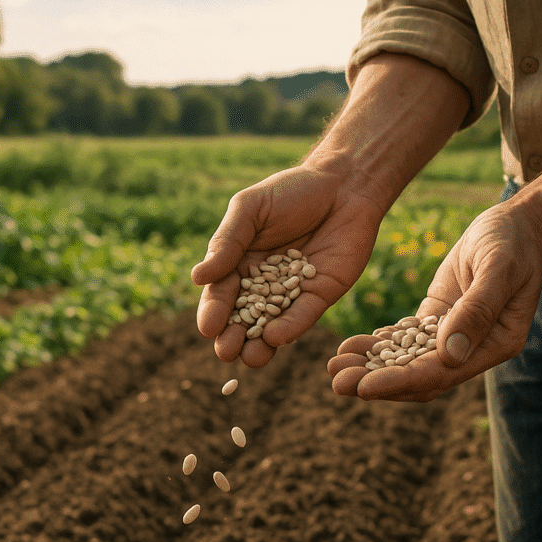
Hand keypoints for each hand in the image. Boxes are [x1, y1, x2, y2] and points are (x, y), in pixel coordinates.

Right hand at [191, 164, 382, 367]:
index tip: (208, 328)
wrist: (343, 184)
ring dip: (260, 344)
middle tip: (226, 352)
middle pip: (244, 317)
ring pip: (271, 325)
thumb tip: (197, 277)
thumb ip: (227, 242)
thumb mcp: (250, 209)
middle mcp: (262, 284)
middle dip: (233, 336)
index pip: (221, 294)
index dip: (214, 312)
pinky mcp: (320, 295)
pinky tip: (278, 337)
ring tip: (250, 357)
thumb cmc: (291, 191)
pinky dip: (290, 327)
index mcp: (238, 264)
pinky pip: (302, 315)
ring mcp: (291, 293)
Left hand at [327, 201, 541, 400]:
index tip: (364, 387)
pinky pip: (403, 339)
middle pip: (417, 377)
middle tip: (337, 382)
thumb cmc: (515, 242)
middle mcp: (472, 349)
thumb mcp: (499, 269)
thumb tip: (450, 354)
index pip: (440, 374)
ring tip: (333, 367)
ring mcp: (452, 336)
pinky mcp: (436, 318)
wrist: (519, 225)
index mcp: (495, 344)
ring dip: (369, 367)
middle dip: (375, 381)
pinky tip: (349, 346)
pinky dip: (376, 345)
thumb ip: (477, 310)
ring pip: (405, 362)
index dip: (400, 382)